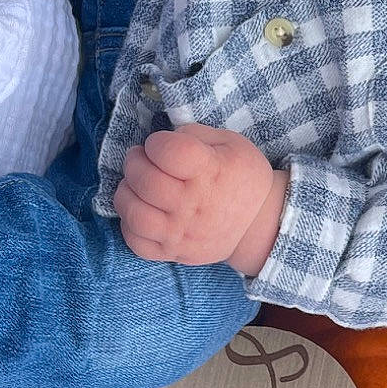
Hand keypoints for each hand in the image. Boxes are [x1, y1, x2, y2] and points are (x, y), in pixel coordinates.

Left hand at [115, 124, 289, 276]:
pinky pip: (137, 243)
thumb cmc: (242, 177)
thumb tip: (163, 140)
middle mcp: (194, 204)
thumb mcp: (230, 143)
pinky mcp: (174, 252)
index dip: (156, 142)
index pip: (167, 152)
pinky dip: (129, 224)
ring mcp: (182, 233)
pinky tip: (141, 210)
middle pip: (145, 181)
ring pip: (135, 214)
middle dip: (134, 162)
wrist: (260, 223)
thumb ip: (193, 135)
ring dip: (125, 193)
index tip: (159, 144)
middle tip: (139, 159)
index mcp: (211, 171)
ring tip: (134, 185)